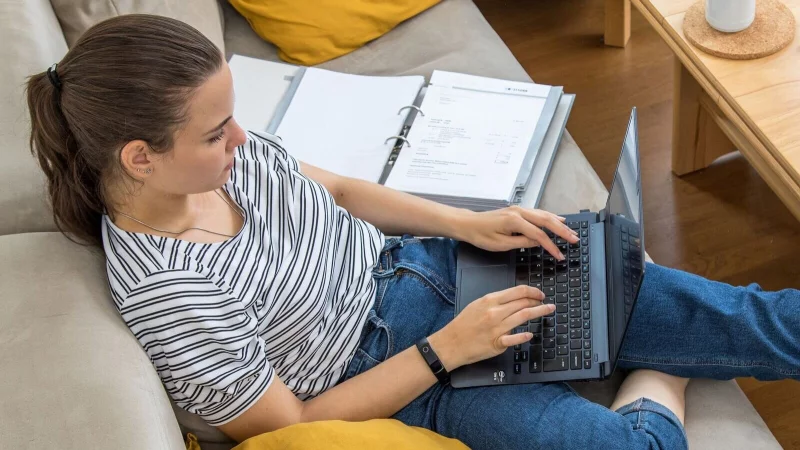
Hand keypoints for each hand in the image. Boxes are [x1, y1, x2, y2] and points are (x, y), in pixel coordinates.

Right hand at [427, 285, 554, 370]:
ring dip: (539, 312)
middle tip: (546, 303)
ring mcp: (496, 328)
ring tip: (548, 311)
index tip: (540, 294)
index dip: (532, 291)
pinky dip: (524, 336)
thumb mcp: (477, 305)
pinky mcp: (497, 343)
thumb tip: (514, 299)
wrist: (451, 343)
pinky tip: (530, 334)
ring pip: (523, 316)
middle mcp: (494, 312)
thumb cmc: (463, 324)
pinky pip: (514, 338)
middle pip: (523, 303)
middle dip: (539, 302)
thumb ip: (495, 302)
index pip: (517, 291)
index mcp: (490, 300)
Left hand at [455, 206, 578, 258]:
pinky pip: (538, 213)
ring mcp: (519, 209)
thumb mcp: (500, 244)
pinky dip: (550, 217)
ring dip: (559, 223)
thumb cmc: (481, 235)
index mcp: (515, 221)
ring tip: (571, 231)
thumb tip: (538, 243)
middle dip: (563, 231)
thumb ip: (521, 242)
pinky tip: (558, 220)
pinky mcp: (517, 210)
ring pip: (544, 214)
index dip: (552, 247)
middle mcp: (519, 212)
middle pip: (547, 221)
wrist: (468, 224)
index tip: (560, 256)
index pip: (539, 235)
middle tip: (575, 240)